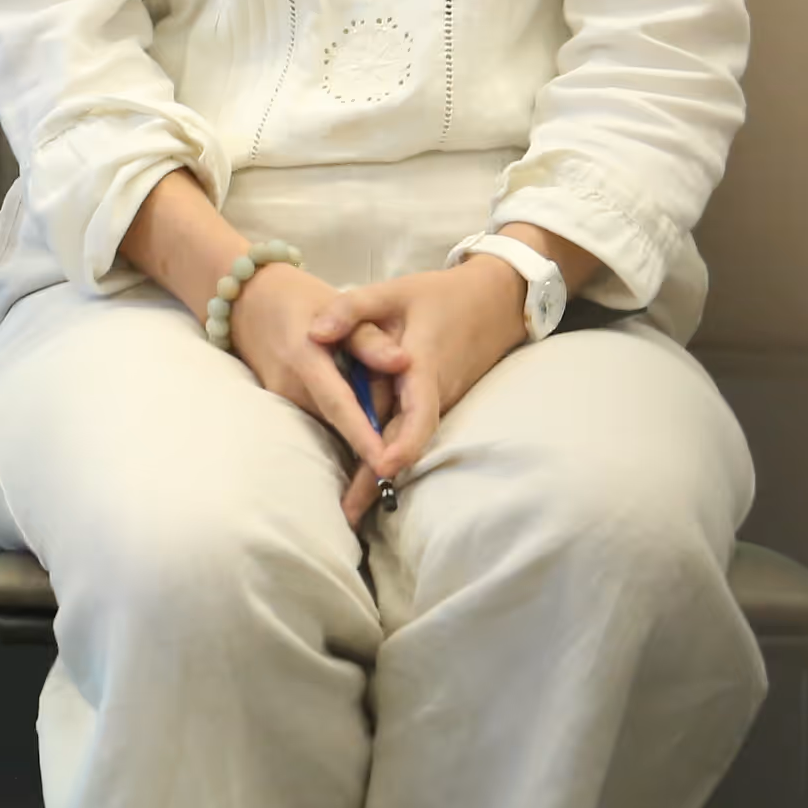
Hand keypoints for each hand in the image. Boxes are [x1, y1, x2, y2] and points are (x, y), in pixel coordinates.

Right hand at [220, 261, 394, 518]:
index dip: (362, 437)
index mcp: (306, 356)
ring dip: (357, 424)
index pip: (339, 405)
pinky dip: (341, 416)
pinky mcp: (281, 405)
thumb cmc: (299, 300)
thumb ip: (368, 339)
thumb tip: (404, 363)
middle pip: (339, 422)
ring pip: (331, 422)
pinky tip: (356, 404)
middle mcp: (289, 385)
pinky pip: (319, 416)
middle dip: (371, 436)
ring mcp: (281, 399)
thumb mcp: (336, 305)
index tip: (385, 465)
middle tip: (405, 443)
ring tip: (384, 414)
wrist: (245, 301)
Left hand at [309, 259, 537, 516]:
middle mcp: (434, 394)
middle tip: (346, 516)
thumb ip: (351, 309)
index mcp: (424, 367)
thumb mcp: (392, 291)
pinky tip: (365, 480)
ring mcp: (438, 403)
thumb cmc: (438, 295)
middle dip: (378, 480)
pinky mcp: (435, 404)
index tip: (385, 468)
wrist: (494, 302)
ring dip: (379, 474)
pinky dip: (390, 454)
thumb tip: (313, 332)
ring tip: (348, 510)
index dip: (405, 443)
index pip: (418, 413)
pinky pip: (410, 432)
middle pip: (405, 443)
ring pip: (406, 441)